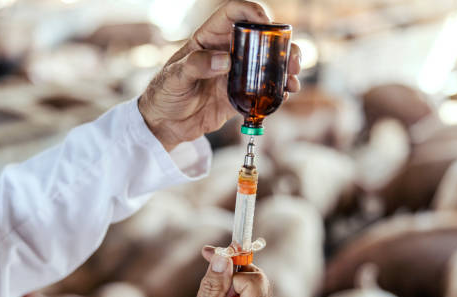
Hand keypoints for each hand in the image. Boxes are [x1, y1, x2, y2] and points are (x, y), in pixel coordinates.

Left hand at [139, 0, 301, 151]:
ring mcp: (234, 75)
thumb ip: (197, 66)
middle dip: (280, 45)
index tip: (266, 23)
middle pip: (259, 39)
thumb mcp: (174, 77)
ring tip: (293, 79)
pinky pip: (261, 91)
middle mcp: (225, 52)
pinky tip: (284, 96)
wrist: (163, 124)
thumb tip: (225, 60)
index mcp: (208, 38)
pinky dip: (276, 93)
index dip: (252, 12)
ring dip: (284, 69)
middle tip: (291, 58)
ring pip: (266, 65)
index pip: (233, 14)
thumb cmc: (163, 94)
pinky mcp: (238, 96)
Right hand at [166, 246, 272, 296]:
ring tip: (208, 268)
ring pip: (251, 286)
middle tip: (208, 254)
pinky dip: (230, 287)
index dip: (233, 267)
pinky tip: (213, 287)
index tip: (210, 257)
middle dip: (233, 265)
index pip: (254, 281)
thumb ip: (212, 289)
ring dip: (230, 274)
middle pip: (257, 280)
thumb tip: (223, 257)